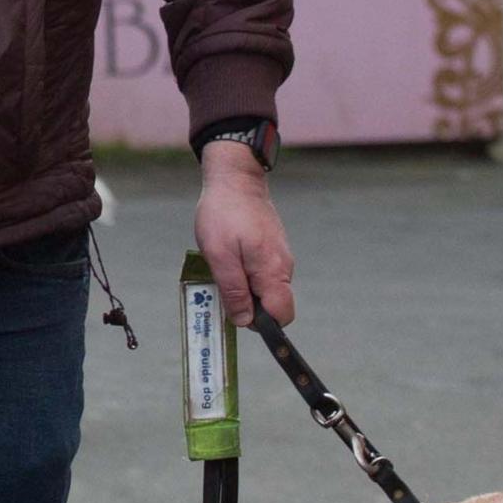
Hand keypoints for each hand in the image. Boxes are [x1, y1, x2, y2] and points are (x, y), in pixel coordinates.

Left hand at [193, 142, 296, 327]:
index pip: (282, 315)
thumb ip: (234, 290)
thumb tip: (245, 321)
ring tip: (224, 266)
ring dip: (246, 289)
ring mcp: (280, 257)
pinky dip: (247, 275)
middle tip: (223, 286)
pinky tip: (231, 257)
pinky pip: (264, 274)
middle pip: (275, 305)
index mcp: (273, 271)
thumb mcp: (219, 256)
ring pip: (267, 290)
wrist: (235, 179)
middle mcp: (283, 267)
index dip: (261, 323)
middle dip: (251, 306)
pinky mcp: (273, 249)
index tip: (237, 311)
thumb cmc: (223, 215)